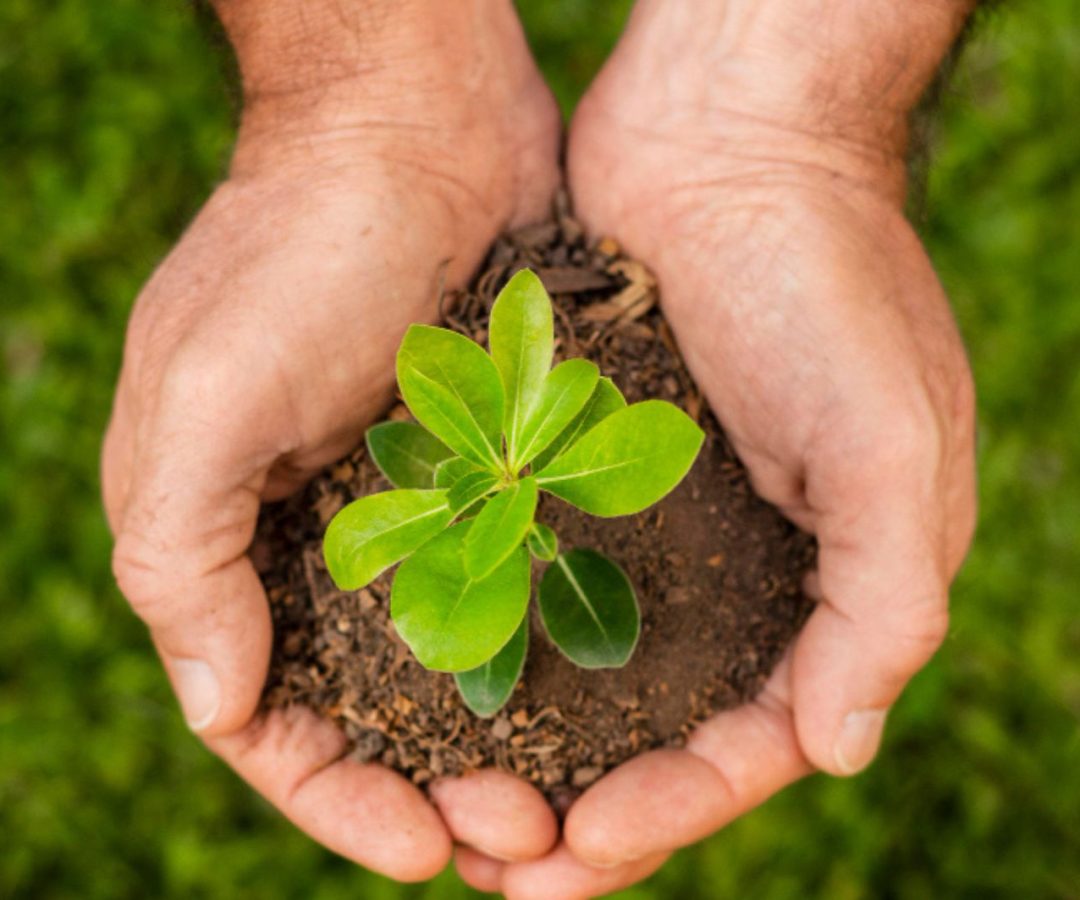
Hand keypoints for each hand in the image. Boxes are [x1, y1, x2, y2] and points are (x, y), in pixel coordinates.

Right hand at [102, 0, 561, 878]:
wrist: (415, 130)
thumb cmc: (296, 250)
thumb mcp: (201, 399)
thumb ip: (181, 555)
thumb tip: (218, 706)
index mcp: (239, 545)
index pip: (276, 719)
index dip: (340, 797)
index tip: (425, 849)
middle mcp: (330, 542)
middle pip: (379, 714)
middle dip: (439, 790)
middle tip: (525, 841)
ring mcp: (423, 508)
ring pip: (464, 668)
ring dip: (511, 742)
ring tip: (576, 806)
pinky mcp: (500, 467)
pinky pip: (525, 586)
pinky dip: (554, 652)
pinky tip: (610, 699)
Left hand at [460, 2, 976, 894]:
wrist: (726, 143)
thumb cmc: (825, 282)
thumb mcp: (895, 444)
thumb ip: (885, 601)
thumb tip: (837, 749)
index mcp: (825, 584)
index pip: (756, 742)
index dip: (676, 808)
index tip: (579, 849)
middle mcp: (737, 570)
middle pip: (659, 732)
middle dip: (588, 811)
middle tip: (498, 871)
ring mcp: (653, 523)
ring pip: (586, 673)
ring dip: (527, 746)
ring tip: (446, 810)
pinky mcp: (578, 470)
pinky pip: (533, 578)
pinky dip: (493, 641)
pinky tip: (429, 686)